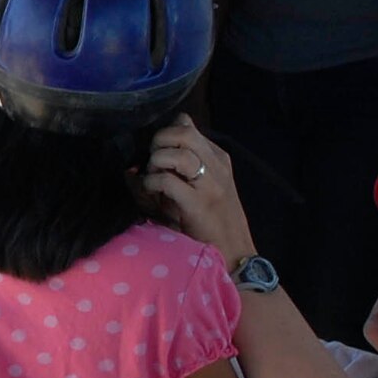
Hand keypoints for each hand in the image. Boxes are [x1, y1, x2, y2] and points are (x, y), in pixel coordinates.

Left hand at [140, 116, 253, 261]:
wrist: (234, 253)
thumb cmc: (213, 222)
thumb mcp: (202, 187)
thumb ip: (181, 167)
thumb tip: (142, 160)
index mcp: (218, 157)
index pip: (187, 125)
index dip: (166, 134)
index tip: (158, 151)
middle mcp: (216, 165)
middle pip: (182, 132)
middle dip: (158, 142)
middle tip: (152, 162)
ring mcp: (210, 184)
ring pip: (176, 154)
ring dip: (156, 162)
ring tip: (152, 178)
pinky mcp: (198, 204)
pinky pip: (167, 181)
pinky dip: (152, 183)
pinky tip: (151, 192)